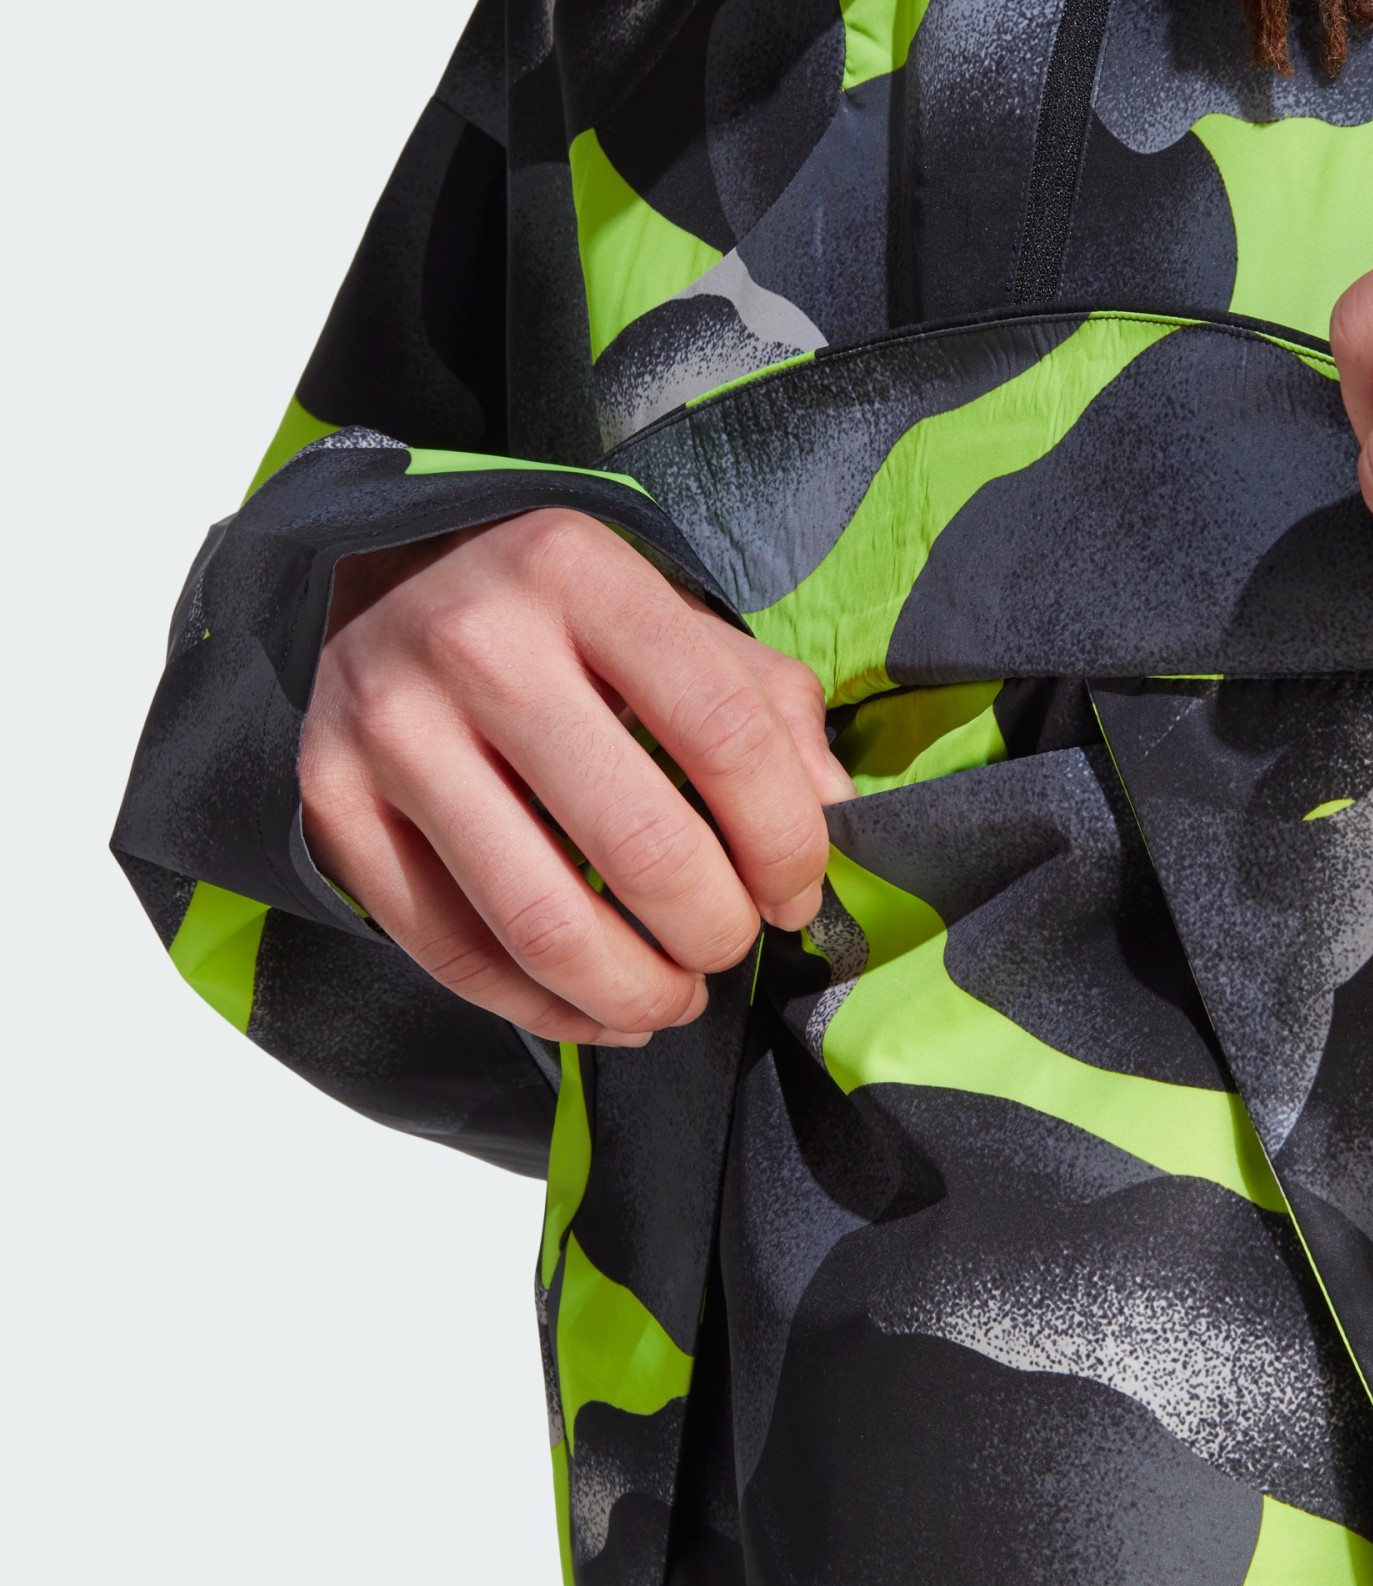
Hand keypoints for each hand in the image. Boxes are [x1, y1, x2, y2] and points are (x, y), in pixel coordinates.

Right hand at [300, 509, 855, 1046]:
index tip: (798, 894)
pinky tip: (598, 1013)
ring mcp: (388, 725)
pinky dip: (544, 1008)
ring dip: (634, 992)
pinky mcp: (328, 801)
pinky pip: (451, 952)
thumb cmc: (565, 619)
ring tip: (675, 999)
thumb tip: (830, 815)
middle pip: (640, 844)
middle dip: (716, 932)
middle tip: (734, 946)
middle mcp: (474, 641)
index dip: (785, 841)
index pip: (724, 735)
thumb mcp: (675, 621)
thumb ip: (766, 708)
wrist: (387, 579)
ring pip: (540, 921)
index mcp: (581, 573)